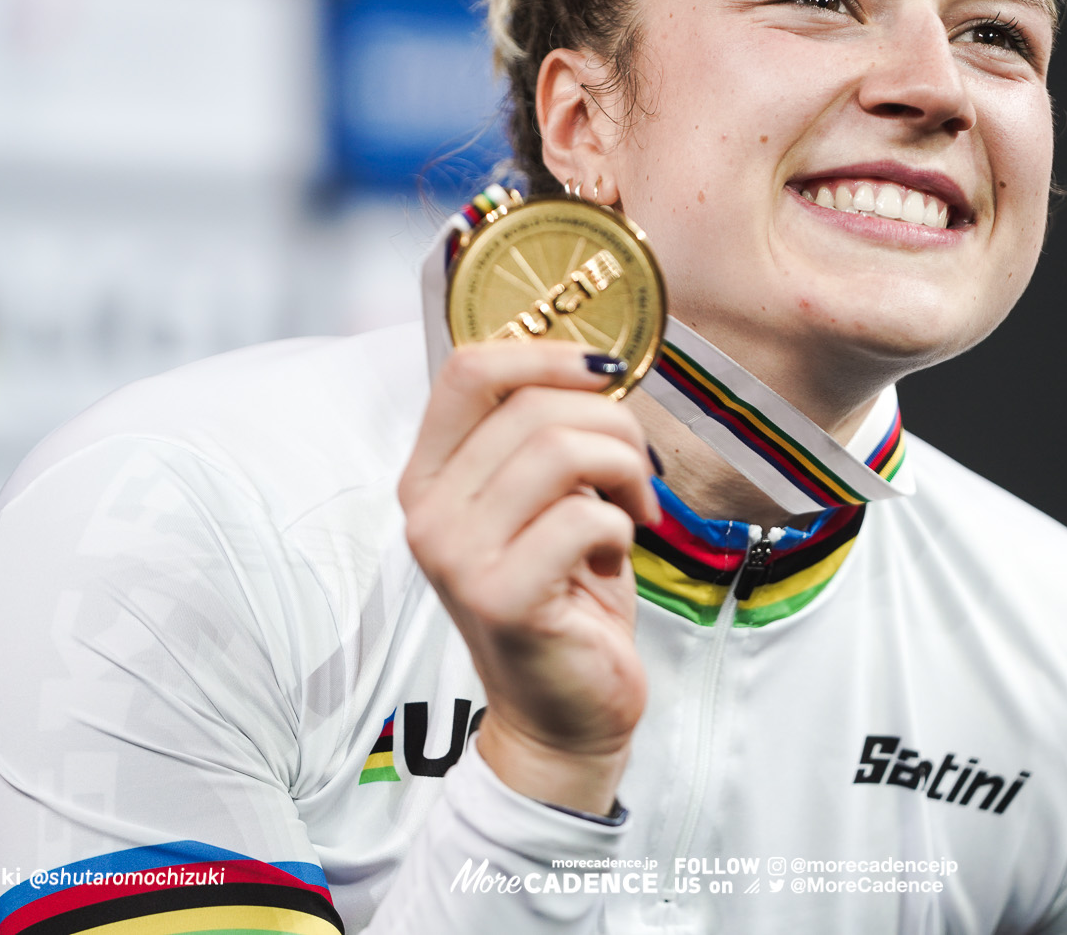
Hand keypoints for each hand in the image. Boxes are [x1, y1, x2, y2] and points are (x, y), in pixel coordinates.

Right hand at [398, 341, 659, 814]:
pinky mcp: (501, 597)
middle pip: (532, 405)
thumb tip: (595, 365)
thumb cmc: (566, 596)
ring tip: (634, 509)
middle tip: (638, 469)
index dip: (545, 353)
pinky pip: (585, 517)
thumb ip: (544, 436)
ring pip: (561, 451)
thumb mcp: (545, 501)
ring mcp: (457, 555)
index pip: (467, 369)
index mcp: (430, 474)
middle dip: (611, 423)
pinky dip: (622, 526)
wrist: (564, 713)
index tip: (605, 370)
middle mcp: (428, 511)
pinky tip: (615, 555)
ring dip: (624, 469)